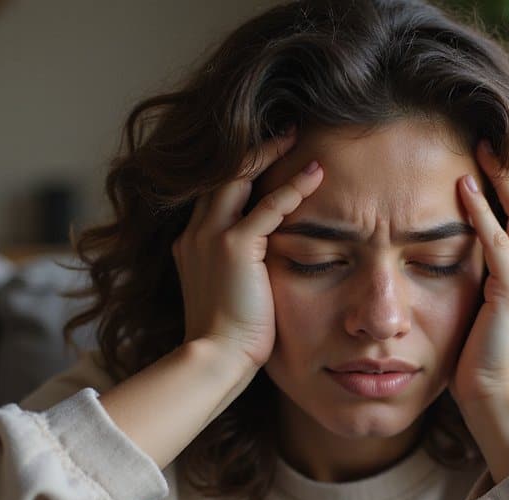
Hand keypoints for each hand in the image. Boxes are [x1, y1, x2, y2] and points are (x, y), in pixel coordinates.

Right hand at [175, 127, 323, 367]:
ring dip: (269, 154)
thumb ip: (241, 271)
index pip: (215, 194)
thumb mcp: (230, 295)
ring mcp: (212, 237)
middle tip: (284, 132)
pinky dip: (293, 187)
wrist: (214, 359)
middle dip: (252, 150)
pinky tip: (316, 173)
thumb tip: (265, 268)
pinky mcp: (234, 247)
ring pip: (239, 178)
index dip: (239, 171)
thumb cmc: (227, 339)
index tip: (266, 157)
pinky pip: (268, 206)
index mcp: (192, 244)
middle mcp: (196, 233)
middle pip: (222, 175)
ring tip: (297, 137)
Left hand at [450, 139, 508, 411]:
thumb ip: (482, 292)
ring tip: (480, 150)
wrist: (502, 406)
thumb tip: (458, 273)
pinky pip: (499, 242)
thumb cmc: (485, 372)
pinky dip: (482, 212)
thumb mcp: (486, 321)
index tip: (491, 164)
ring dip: (501, 180)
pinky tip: (464, 188)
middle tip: (487, 142)